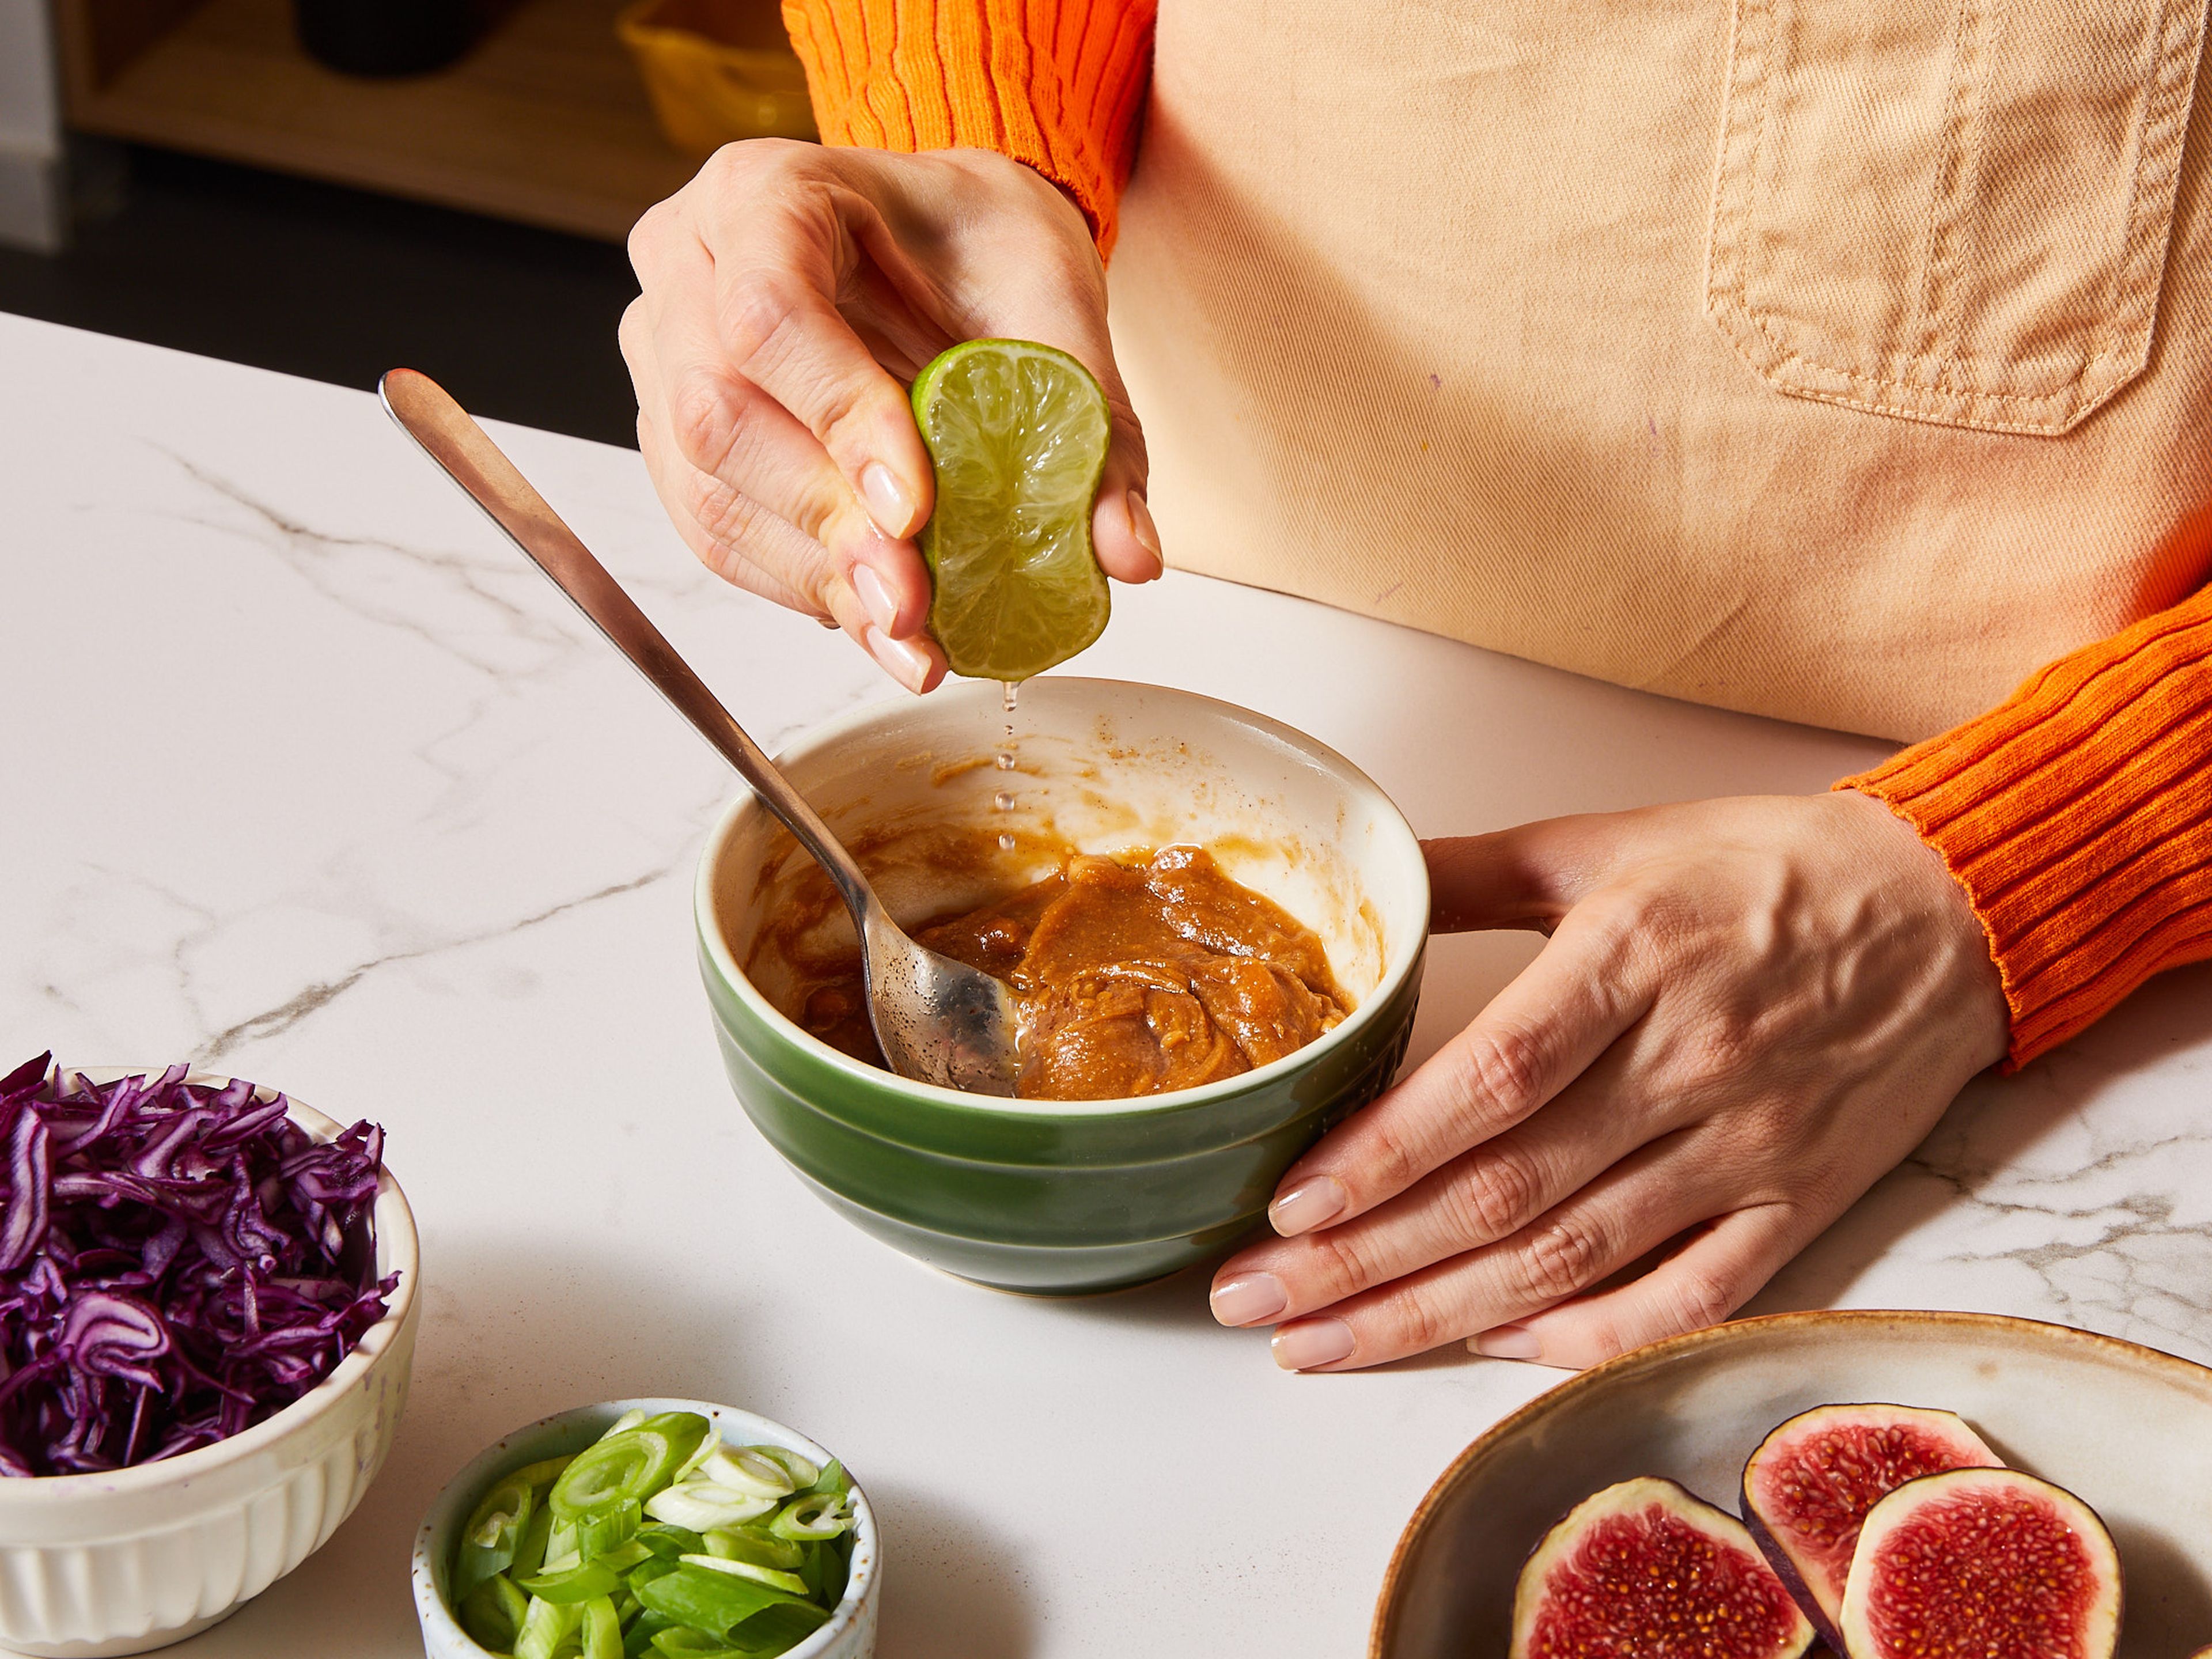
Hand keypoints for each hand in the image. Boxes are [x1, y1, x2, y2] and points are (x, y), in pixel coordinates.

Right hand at [622, 142, 1160, 691]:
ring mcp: (667, 356)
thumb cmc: (977, 241)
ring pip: (707, 491)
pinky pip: (717, 532)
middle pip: (716, 414)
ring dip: (813, 580)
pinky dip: (801, 589)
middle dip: (826, 526)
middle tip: (913, 605)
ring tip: (909, 638)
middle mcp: (690, 266)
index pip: (768, 308)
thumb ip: (1089, 418)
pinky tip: (877, 623)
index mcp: (763, 192)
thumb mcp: (1053, 298)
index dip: (835, 416)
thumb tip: (1125, 550)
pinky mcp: (678, 440)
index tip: (915, 509)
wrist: (945, 242)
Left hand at [1208, 789, 2009, 1370]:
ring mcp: (1746, 1146)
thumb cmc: (1765, 868)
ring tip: (1323, 1346)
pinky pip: (1688, 1297)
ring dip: (1435, 1316)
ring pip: (1571, 1259)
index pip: (1492, 1079)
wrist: (1954, 908)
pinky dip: (1589, 1336)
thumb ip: (1475, 872)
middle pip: (1506, 1190)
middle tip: (1253, 1304)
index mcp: (1632, 959)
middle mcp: (1687, 1064)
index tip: (1290, 1203)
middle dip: (1365, 1260)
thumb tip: (1362, 876)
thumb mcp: (1611, 843)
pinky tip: (1492, 1350)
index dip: (1387, 1152)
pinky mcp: (1798, 1203)